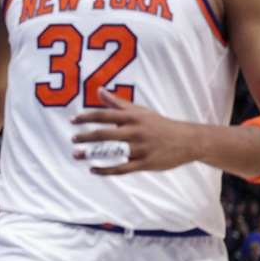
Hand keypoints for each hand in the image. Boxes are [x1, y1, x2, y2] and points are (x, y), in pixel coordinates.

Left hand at [71, 88, 197, 174]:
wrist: (187, 141)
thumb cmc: (158, 124)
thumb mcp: (140, 111)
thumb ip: (117, 103)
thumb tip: (99, 90)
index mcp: (133, 117)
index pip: (104, 115)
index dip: (86, 117)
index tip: (73, 121)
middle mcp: (135, 132)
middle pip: (104, 134)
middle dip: (85, 137)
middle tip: (72, 140)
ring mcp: (140, 149)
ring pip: (111, 152)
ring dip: (91, 154)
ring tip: (77, 155)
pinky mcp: (145, 164)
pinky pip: (121, 169)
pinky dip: (105, 170)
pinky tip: (93, 169)